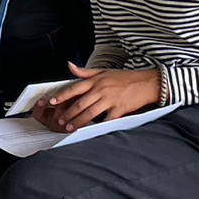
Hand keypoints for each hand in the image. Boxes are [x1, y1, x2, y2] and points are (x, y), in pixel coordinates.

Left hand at [35, 64, 162, 131]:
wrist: (146, 83)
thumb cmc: (124, 78)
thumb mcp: (103, 71)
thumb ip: (85, 72)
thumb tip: (69, 66)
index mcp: (95, 81)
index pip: (74, 88)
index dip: (62, 95)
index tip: (52, 102)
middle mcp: (100, 90)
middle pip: (80, 103)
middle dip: (68, 113)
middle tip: (60, 120)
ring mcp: (110, 100)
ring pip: (90, 113)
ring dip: (79, 121)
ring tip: (70, 128)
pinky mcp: (119, 109)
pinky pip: (106, 120)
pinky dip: (98, 126)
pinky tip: (90, 132)